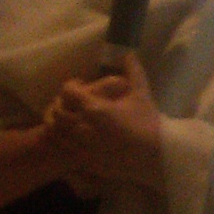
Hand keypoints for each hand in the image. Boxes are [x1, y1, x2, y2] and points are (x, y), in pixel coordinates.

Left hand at [40, 53, 166, 191]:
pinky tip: (73, 137)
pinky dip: (61, 141)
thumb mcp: (142, 93)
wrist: (157, 155)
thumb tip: (128, 52)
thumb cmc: (149, 123)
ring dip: (58, 123)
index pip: (67, 92)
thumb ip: (133, 70)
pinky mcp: (83, 161)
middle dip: (62, 104)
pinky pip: (62, 149)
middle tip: (73, 102)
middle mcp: (82, 127)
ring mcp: (81, 146)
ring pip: (55, 132)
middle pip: (57, 112)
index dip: (72, 85)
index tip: (81, 85)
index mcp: (94, 108)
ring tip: (69, 120)